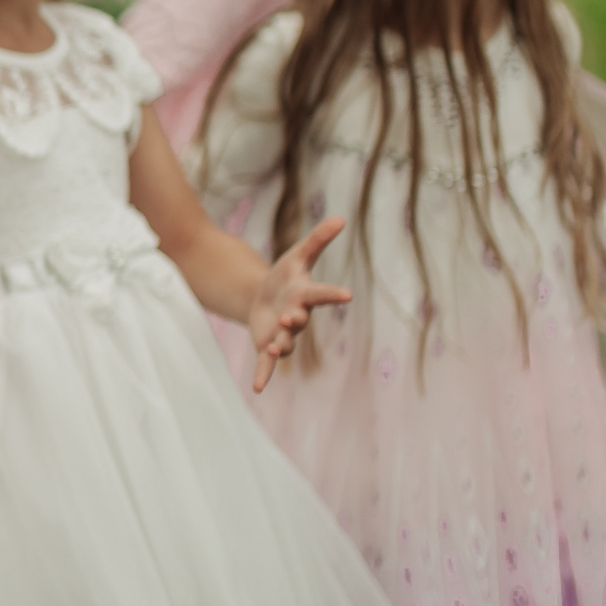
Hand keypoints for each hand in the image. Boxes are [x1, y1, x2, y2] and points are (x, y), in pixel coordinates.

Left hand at [245, 217, 352, 392]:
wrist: (264, 298)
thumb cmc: (285, 277)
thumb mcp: (297, 256)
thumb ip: (317, 240)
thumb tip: (341, 217)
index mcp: (304, 295)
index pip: (322, 294)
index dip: (333, 294)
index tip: (347, 295)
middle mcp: (296, 317)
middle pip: (299, 320)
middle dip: (294, 319)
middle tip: (289, 318)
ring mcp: (283, 334)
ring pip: (285, 343)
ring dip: (280, 346)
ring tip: (273, 347)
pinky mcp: (267, 346)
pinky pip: (267, 364)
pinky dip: (264, 375)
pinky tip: (258, 389)